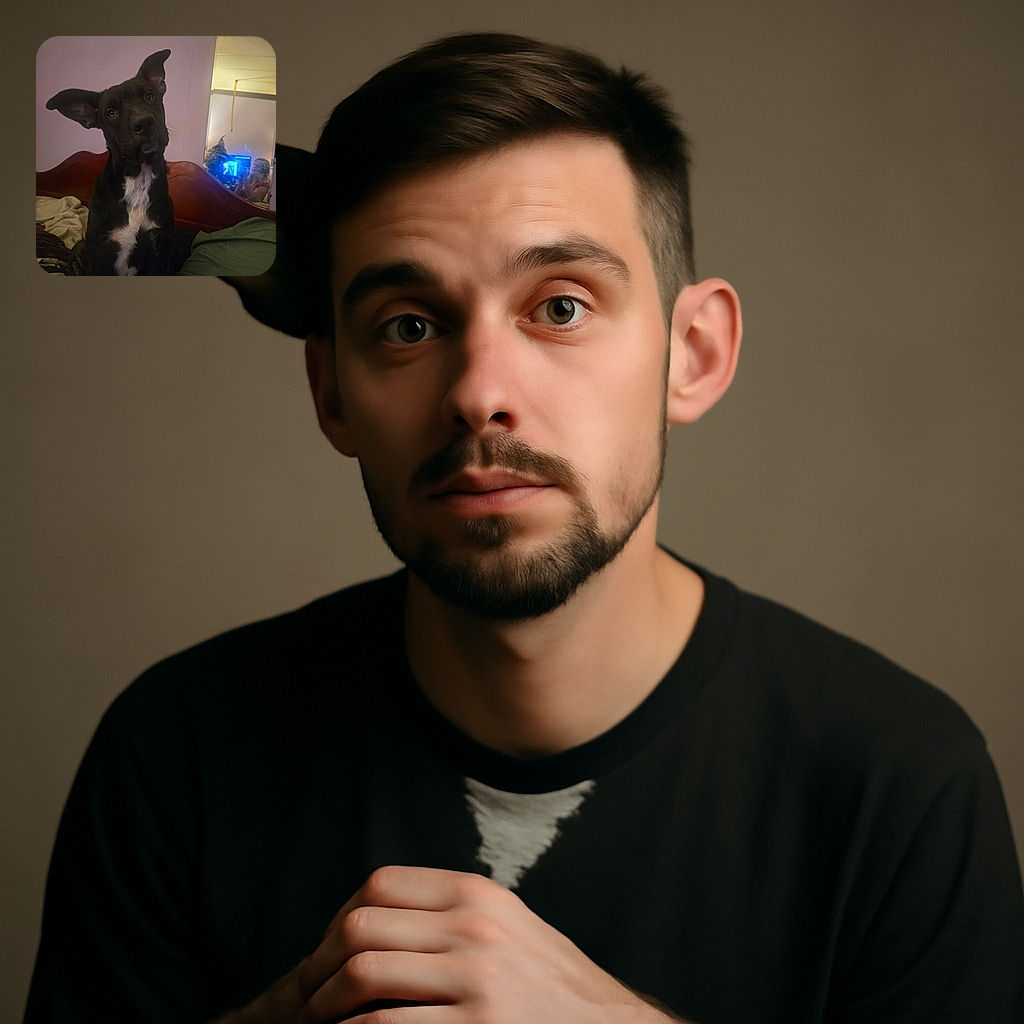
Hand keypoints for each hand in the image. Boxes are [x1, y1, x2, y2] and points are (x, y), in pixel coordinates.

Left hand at [219, 865, 683, 1022]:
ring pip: (365, 976)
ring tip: (319, 1022)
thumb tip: (373, 917)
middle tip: (306, 996)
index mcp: (477, 894)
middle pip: (362, 927)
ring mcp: (476, 979)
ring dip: (326, 1005)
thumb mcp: (507, 925)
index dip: (340, 919)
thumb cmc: (548, 983)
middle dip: (320, 965)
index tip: (327, 952)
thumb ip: (451, 912)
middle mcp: (474, 927)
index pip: (379, 885)